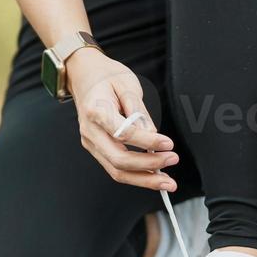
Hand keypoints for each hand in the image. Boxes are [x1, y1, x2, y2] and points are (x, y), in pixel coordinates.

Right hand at [67, 48, 178, 190]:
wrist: (83, 75)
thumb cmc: (106, 77)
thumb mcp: (127, 84)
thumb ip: (139, 111)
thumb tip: (152, 133)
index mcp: (96, 111)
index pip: (124, 134)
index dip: (148, 141)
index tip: (168, 143)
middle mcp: (90, 131)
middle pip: (119, 160)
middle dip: (148, 166)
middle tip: (172, 160)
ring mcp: (91, 143)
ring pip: (116, 171)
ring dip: (144, 180)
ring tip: (167, 182)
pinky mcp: (97, 149)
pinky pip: (115, 168)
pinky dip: (136, 176)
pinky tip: (154, 177)